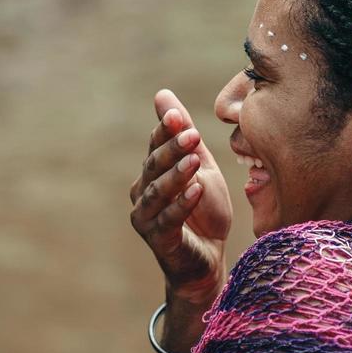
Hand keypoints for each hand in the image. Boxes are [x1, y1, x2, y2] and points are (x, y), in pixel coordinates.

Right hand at [129, 89, 231, 306]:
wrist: (209, 258)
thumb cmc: (204, 212)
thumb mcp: (200, 166)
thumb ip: (183, 134)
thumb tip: (162, 93)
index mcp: (151, 172)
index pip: (156, 145)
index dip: (165, 130)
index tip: (178, 114)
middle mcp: (142, 192)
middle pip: (153, 165)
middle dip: (171, 148)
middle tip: (190, 133)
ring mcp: (146, 217)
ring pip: (157, 192)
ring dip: (175, 174)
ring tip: (194, 160)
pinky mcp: (158, 240)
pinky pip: (168, 220)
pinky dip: (182, 205)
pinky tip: (197, 190)